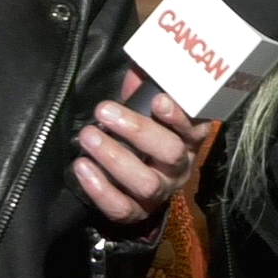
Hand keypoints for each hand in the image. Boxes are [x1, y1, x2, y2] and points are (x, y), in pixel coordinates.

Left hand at [71, 73, 214, 222]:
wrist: (131, 180)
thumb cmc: (140, 131)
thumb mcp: (144, 106)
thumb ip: (143, 87)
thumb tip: (137, 64)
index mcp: (188, 138)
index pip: (194, 128)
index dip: (179, 116)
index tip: (158, 100)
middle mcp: (179, 167)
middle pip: (169, 152)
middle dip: (136, 130)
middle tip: (104, 111)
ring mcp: (160, 193)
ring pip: (146, 182)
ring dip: (114, 157)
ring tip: (89, 137)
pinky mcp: (137, 213)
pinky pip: (122, 207)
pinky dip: (100, 189)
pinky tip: (82, 167)